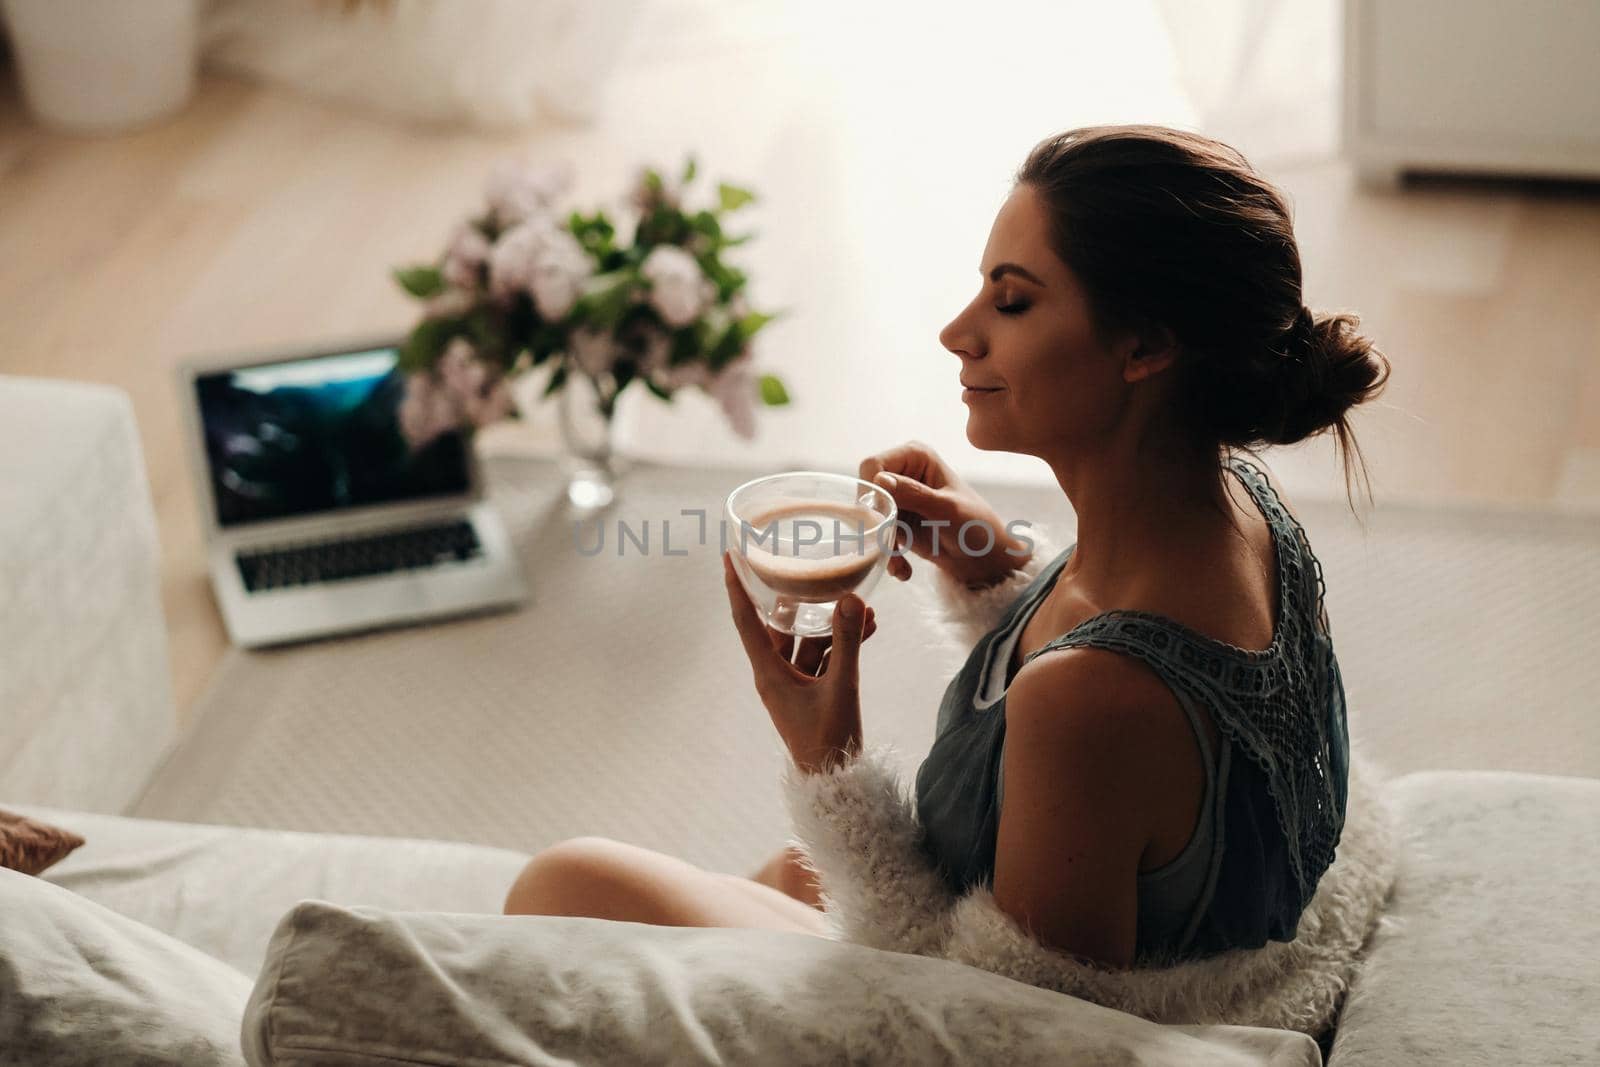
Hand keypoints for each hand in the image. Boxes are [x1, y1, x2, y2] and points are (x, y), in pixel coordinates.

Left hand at [722, 552, 875, 773]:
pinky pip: (824, 658)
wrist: (836, 782)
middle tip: (803, 566)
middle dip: (796, 598)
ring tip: (861, 605)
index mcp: (768, 673)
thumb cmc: (829, 740)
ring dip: (832, 624)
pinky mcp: (813, 691)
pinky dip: (842, 643)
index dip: (735, 586)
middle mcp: (775, 674)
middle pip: (778, 625)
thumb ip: (847, 642)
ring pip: (808, 641)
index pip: (746, 620)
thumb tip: (849, 599)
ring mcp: (794, 683)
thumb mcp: (841, 687)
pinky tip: (869, 628)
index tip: (729, 555)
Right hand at [859, 441, 1031, 586]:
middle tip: (892, 544)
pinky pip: (877, 534)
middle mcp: (903, 471)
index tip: (883, 518)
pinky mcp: (896, 521)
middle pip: (865, 492)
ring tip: (899, 562)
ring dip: (881, 543)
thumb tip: (879, 480)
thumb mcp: (946, 509)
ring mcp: (898, 497)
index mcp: (915, 456)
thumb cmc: (976, 526)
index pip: (873, 465)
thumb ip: (913, 494)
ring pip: (867, 517)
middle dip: (875, 522)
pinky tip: (902, 568)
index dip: (872, 492)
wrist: (985, 559)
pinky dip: (887, 554)